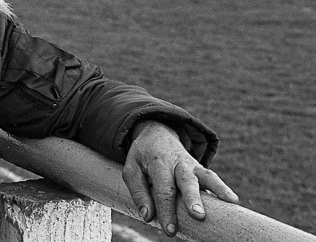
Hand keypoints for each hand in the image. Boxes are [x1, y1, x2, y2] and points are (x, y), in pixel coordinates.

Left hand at [122, 120, 238, 236]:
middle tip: (198, 215)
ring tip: (230, 202)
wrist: (156, 135)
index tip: (170, 229)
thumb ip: (138, 192)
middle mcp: (177, 163)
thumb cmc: (142, 158)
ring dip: (217, 189)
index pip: (163, 189)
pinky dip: (223, 188)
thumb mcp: (131, 169)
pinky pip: (212, 178)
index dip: (167, 210)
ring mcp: (192, 165)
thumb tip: (147, 216)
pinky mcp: (200, 169)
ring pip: (206, 175)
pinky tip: (233, 201)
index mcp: (158, 163)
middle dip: (193, 198)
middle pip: (186, 180)